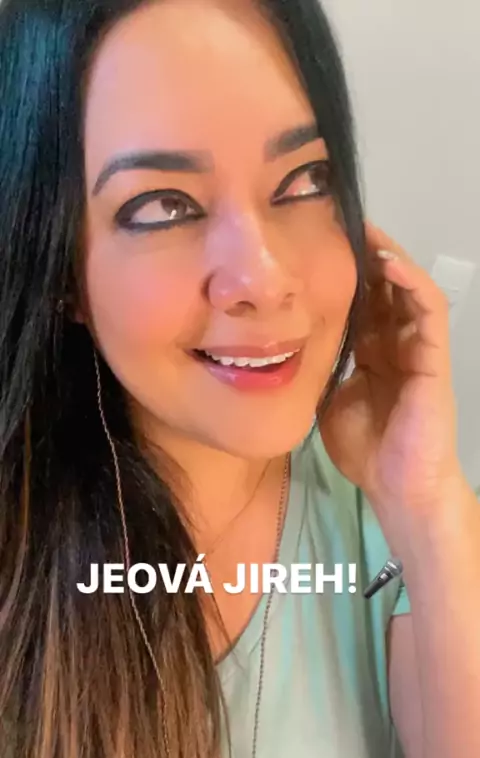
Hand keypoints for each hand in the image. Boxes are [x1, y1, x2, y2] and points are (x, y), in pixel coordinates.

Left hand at [319, 222, 462, 510]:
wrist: (398, 487)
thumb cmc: (367, 450)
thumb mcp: (331, 401)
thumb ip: (322, 371)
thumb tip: (296, 347)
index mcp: (373, 353)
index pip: (361, 303)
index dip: (343, 275)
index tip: (315, 247)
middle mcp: (396, 344)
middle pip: (384, 288)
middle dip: (364, 255)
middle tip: (339, 223)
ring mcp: (418, 348)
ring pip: (408, 289)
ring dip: (389, 258)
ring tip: (365, 230)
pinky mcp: (434, 357)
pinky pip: (428, 311)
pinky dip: (411, 283)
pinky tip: (388, 263)